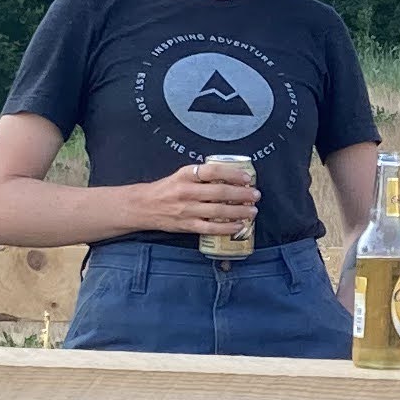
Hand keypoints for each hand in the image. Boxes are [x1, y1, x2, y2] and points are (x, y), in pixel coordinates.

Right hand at [135, 158, 261, 233]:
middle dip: (242, 194)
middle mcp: (186, 191)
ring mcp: (187, 209)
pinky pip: (210, 228)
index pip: (213, 171)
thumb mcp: (181, 175)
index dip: (233, 173)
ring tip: (252, 211)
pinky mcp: (187, 225)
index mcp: (186, 175)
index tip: (247, 177)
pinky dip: (226, 228)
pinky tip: (238, 226)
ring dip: (239, 211)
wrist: (144, 206)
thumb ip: (202, 175)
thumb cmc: (167, 189)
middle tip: (255, 195)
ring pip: (218, 211)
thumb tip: (230, 175)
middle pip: (220, 192)